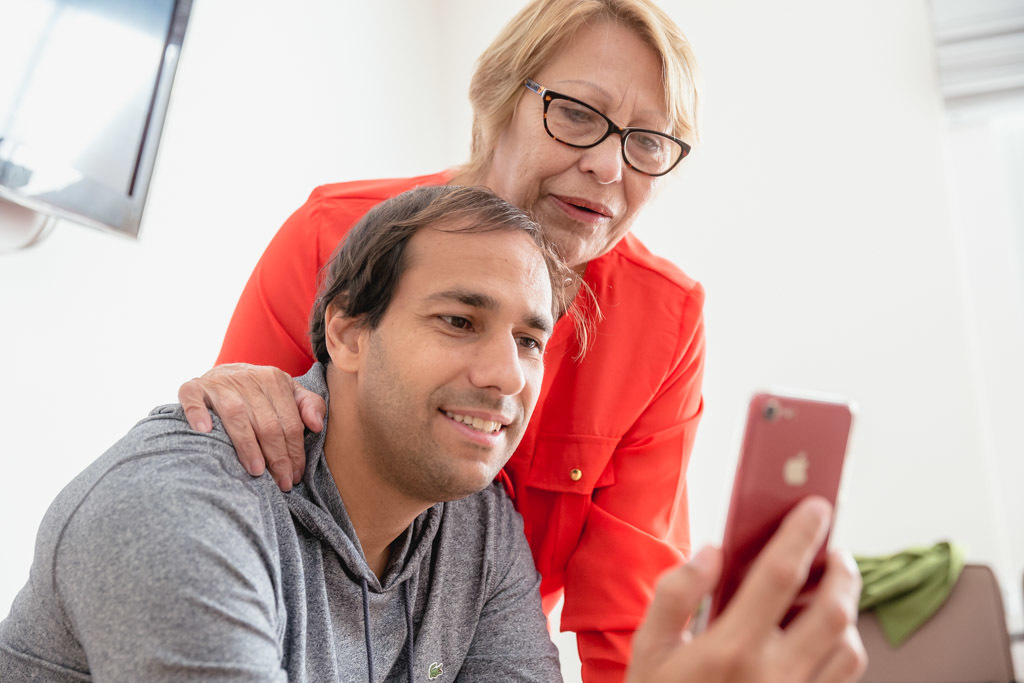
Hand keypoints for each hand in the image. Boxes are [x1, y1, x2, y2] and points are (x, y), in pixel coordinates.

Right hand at [178, 363, 326, 490]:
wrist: (222, 374)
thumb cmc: (260, 392)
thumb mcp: (289, 393)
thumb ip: (309, 405)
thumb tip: (317, 426)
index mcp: (274, 379)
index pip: (290, 422)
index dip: (295, 451)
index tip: (296, 475)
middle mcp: (247, 379)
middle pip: (267, 424)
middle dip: (277, 457)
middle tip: (281, 482)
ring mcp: (219, 384)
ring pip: (237, 417)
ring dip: (247, 446)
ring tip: (257, 471)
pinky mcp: (193, 387)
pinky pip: (193, 400)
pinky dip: (198, 414)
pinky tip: (205, 431)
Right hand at [628, 497, 866, 682]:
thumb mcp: (647, 649)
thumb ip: (676, 594)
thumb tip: (712, 553)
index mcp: (731, 649)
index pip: (780, 575)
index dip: (802, 533)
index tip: (815, 506)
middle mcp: (774, 675)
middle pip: (833, 609)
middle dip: (843, 569)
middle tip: (833, 549)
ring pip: (849, 646)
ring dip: (846, 610)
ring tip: (828, 590)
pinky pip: (843, 677)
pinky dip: (843, 646)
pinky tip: (821, 634)